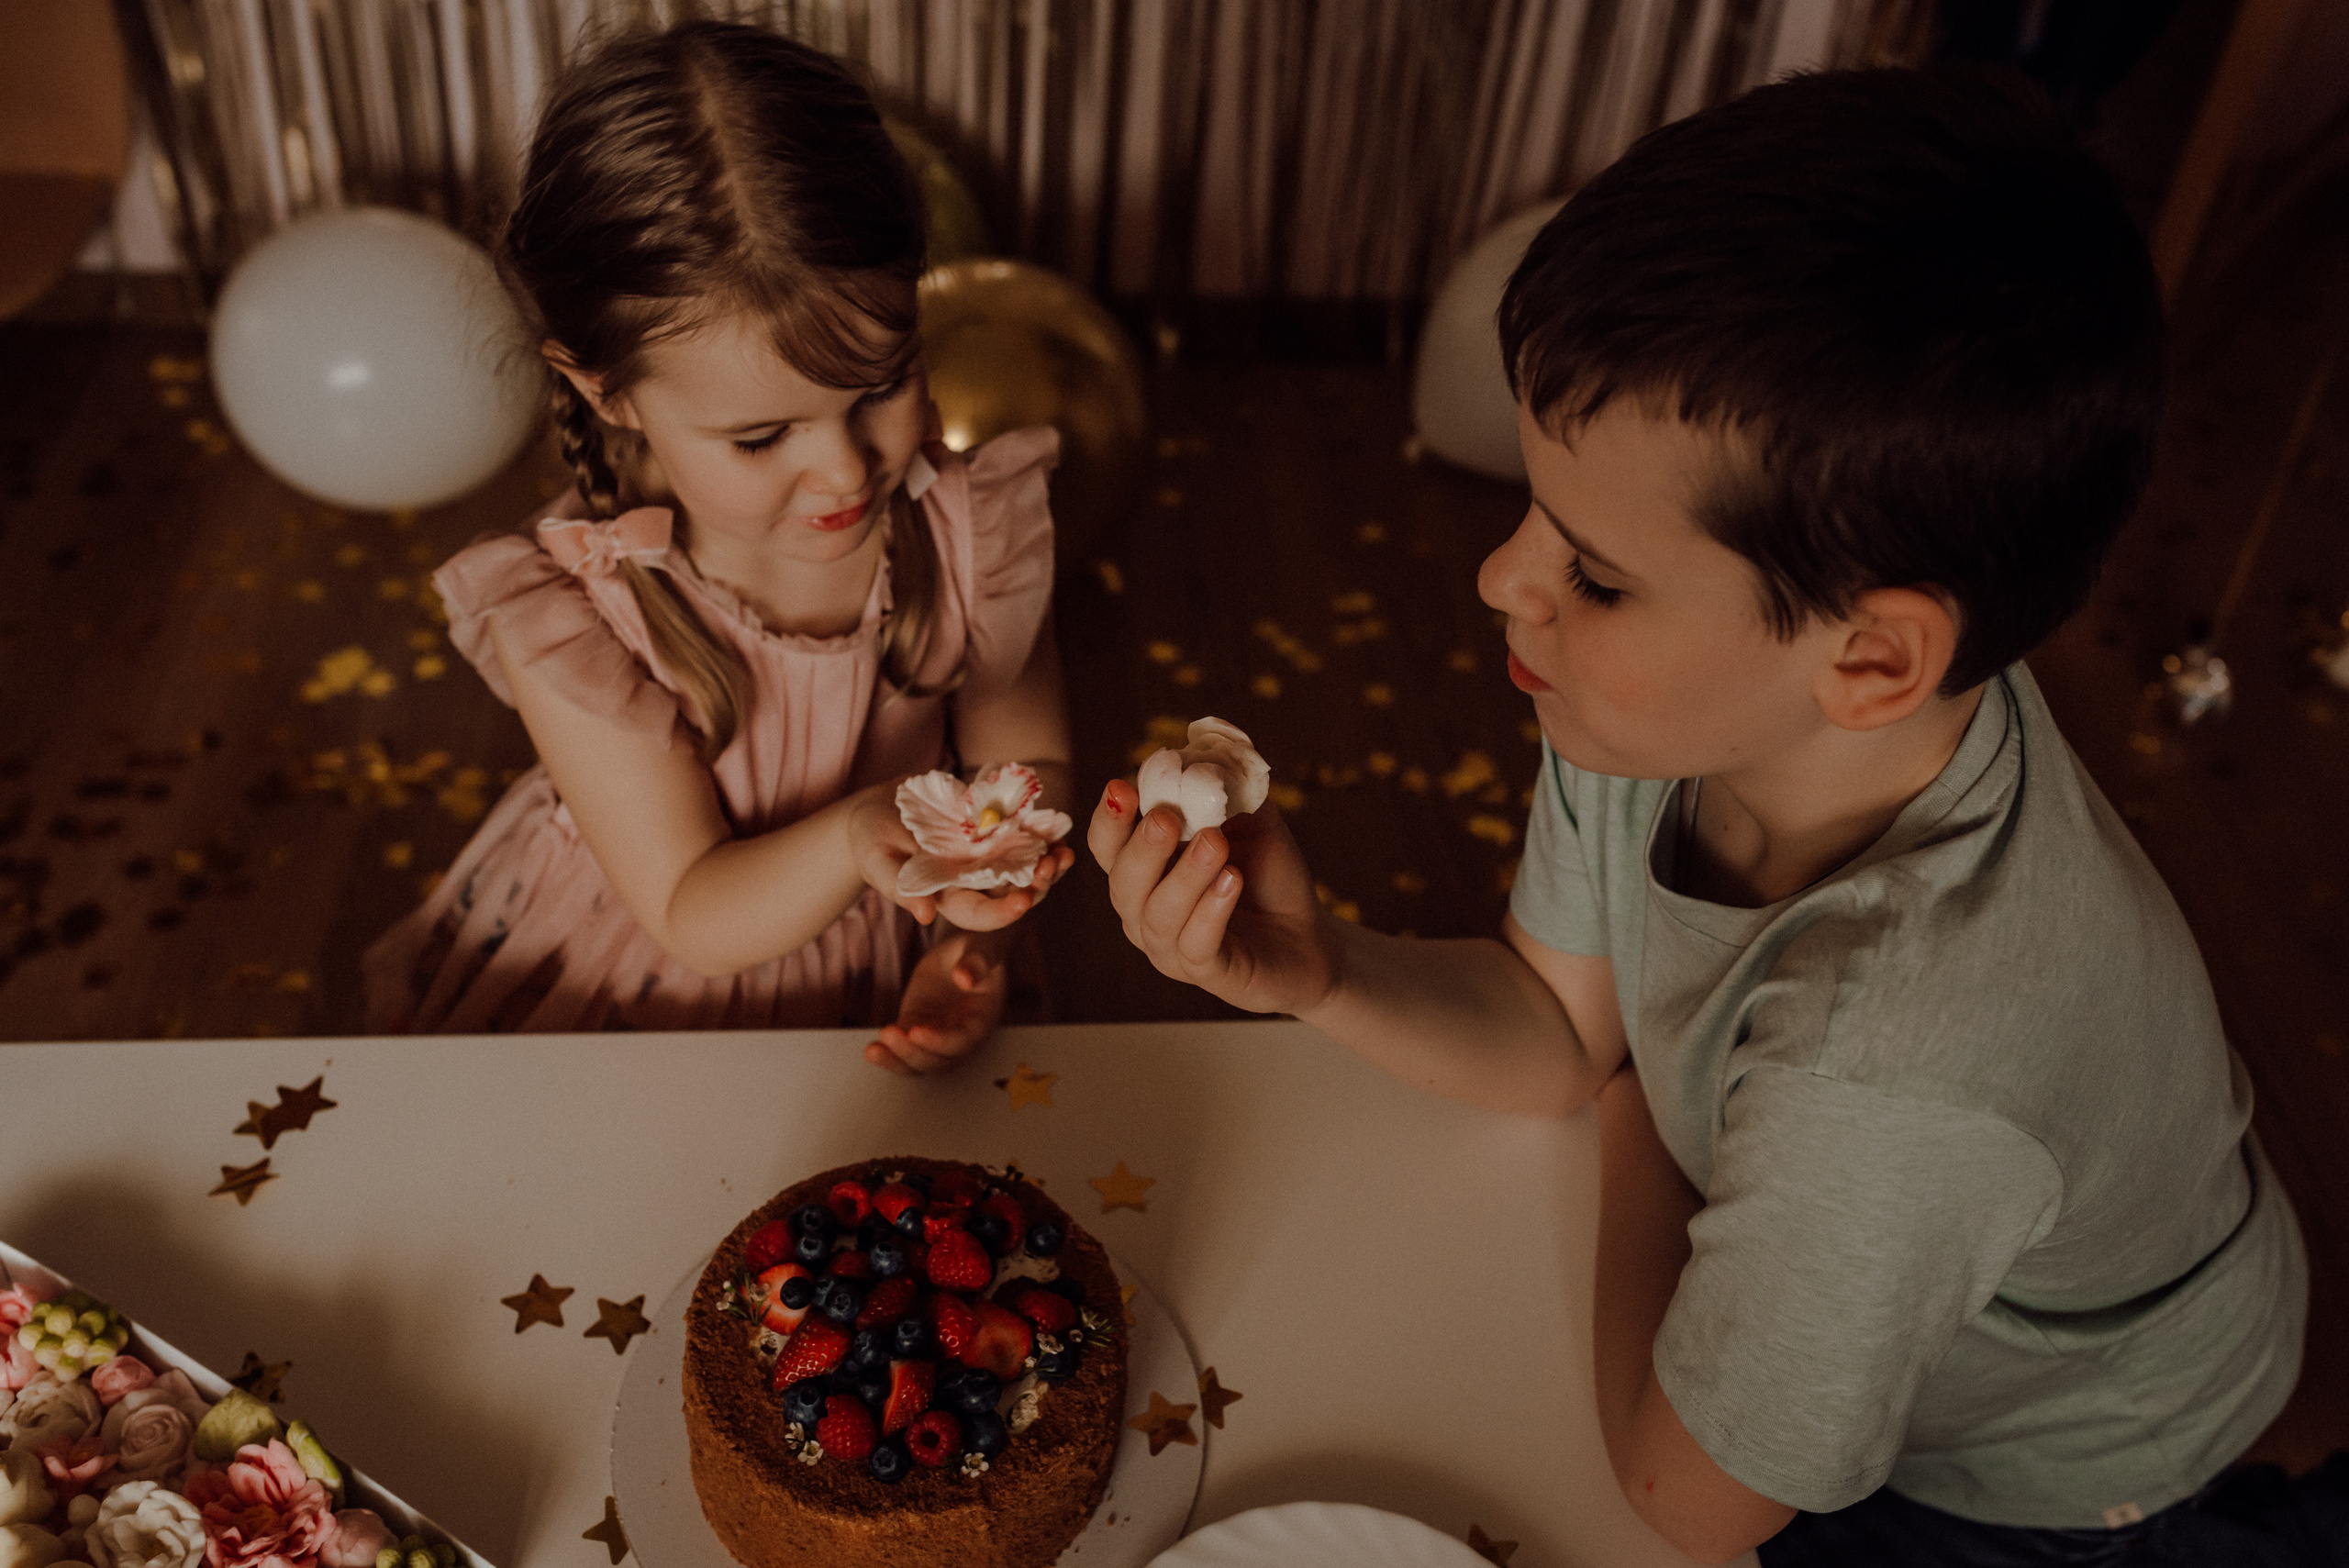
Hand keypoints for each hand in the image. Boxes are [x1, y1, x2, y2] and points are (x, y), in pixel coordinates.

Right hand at [848, 779, 1073, 931]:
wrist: (880, 807)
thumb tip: (924, 916)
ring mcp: (984, 856)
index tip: (1024, 902)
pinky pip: (1022, 834)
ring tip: (1065, 852)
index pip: (978, 914)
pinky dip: (1041, 833)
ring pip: (1023, 865)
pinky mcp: (991, 830)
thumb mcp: (875, 859)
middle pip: (1010, 891)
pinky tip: (1060, 827)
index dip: (1002, 912)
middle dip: (1036, 883)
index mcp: (945, 897)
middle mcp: (971, 881)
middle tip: (1054, 867)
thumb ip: (897, 887)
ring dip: (1046, 860)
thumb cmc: (869, 838)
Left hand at [865, 929, 1007, 1074]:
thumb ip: (978, 963)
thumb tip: (965, 977)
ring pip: (918, 1062)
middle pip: (938, 1061)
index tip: (916, 1031)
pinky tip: (872, 1051)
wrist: (963, 953)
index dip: (939, 1041)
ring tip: (873, 1051)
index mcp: (981, 1021)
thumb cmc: (978, 951)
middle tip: (889, 1033)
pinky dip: (888, 1055)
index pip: (961, 1042)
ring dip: (896, 1060)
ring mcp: (937, 1035)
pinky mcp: (915, 1028)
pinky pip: (903, 1049)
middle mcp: (961, 1037)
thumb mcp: (981, 950)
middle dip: (912, 1052)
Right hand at [1086, 777, 1336, 1016]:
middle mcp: (1146, 912)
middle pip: (1122, 884)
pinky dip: (1210, 911)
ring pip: (1157, 916)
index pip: (1108, 847)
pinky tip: (1231, 880)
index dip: (1109, 820)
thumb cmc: (1267, 876)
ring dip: (1184, 876)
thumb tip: (1200, 749)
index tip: (1121, 787)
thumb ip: (1227, 784)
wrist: (1310, 937)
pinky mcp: (1209, 974)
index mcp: (1146, 872)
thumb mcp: (1252, 819)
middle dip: (1142, 848)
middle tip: (1167, 817)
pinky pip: (1196, 946)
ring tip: (1216, 844)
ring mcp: (1172, 949)